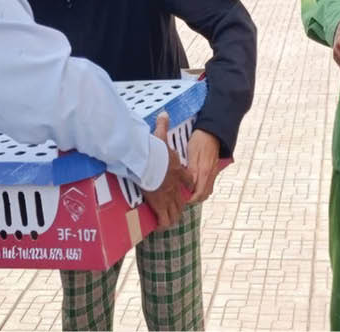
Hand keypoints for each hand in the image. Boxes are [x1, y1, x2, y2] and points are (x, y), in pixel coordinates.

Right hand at [142, 112, 194, 228]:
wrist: (150, 161)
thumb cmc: (155, 149)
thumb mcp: (160, 136)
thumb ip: (163, 125)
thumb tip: (164, 112)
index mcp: (177, 169)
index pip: (187, 178)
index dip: (188, 183)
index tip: (188, 187)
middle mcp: (175, 184)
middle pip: (182, 198)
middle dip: (181, 204)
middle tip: (179, 209)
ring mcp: (168, 195)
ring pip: (175, 209)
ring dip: (174, 215)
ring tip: (172, 220)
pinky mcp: (158, 203)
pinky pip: (163, 217)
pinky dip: (163, 222)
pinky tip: (161, 226)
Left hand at [186, 129, 220, 202]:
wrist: (213, 131)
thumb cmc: (200, 140)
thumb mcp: (192, 153)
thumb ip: (192, 170)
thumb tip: (190, 185)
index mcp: (205, 171)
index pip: (200, 193)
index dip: (191, 199)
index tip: (183, 200)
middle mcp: (211, 174)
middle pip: (205, 195)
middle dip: (195, 199)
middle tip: (184, 197)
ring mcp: (214, 172)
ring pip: (208, 190)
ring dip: (199, 194)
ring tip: (188, 192)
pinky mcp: (214, 170)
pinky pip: (209, 184)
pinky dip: (202, 188)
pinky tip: (194, 184)